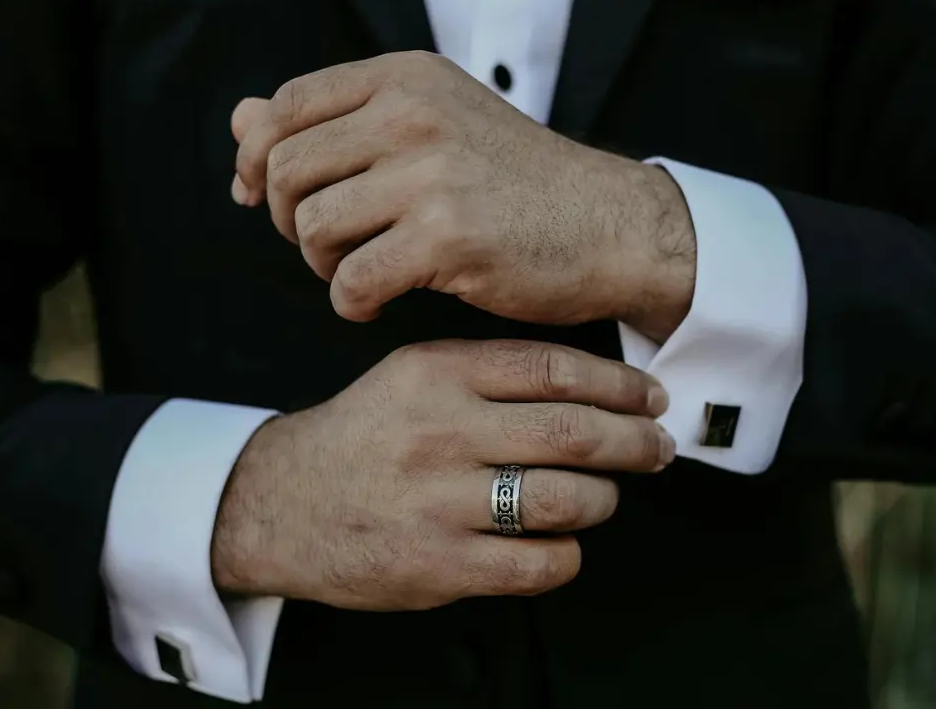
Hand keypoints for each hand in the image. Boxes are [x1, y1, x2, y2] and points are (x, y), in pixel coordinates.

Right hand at [211, 339, 674, 610]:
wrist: (278, 504)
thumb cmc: (362, 437)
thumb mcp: (413, 375)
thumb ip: (490, 371)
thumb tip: (593, 385)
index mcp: (440, 374)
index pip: (556, 370)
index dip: (620, 386)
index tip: (651, 397)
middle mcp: (443, 432)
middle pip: (575, 434)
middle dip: (635, 443)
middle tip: (657, 448)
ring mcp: (440, 502)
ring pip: (568, 501)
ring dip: (604, 500)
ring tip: (604, 496)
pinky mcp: (438, 564)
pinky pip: (540, 564)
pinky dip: (568, 555)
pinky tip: (561, 544)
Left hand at [230, 51, 695, 341]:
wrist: (608, 225)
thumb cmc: (518, 184)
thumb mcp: (430, 129)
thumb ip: (336, 122)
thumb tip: (240, 118)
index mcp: (405, 80)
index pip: (286, 107)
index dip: (256, 157)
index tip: (258, 196)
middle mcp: (413, 115)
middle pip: (285, 170)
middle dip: (287, 218)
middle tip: (327, 244)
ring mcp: (431, 174)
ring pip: (310, 227)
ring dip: (321, 263)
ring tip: (361, 269)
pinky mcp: (448, 238)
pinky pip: (352, 280)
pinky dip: (351, 302)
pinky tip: (377, 301)